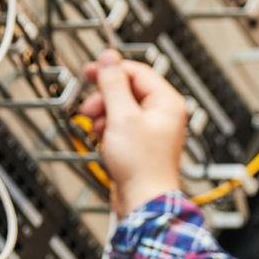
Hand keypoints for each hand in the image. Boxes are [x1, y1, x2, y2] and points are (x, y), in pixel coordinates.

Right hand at [80, 50, 188, 218]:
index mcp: (167, 102)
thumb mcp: (122, 116)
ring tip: (98, 126)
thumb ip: (114, 84)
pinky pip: (122, 125)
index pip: (137, 71)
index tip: (91, 71)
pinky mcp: (142, 143)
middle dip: (105, 97)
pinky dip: (109, 128)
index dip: (112, 69)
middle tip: (91, 107)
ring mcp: (153, 129)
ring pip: (122, 107)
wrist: (143, 199)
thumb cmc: (142, 165)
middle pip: (128, 89)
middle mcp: (164, 114)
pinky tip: (104, 138)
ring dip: (104, 114)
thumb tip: (109, 59)